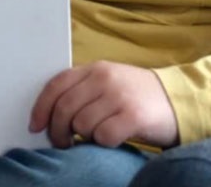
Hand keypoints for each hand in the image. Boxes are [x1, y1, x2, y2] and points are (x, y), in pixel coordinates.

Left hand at [29, 61, 178, 150]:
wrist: (175, 100)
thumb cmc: (134, 95)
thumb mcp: (108, 83)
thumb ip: (82, 89)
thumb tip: (47, 114)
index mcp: (96, 68)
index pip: (57, 84)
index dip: (40, 108)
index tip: (35, 126)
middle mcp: (106, 78)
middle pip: (64, 109)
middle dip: (58, 132)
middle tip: (64, 142)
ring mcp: (120, 95)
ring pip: (81, 125)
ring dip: (85, 137)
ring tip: (97, 135)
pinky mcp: (133, 115)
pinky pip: (102, 137)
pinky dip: (104, 142)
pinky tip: (114, 137)